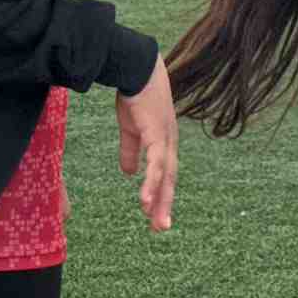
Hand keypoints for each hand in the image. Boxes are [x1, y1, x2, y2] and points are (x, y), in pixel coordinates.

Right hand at [116, 55, 178, 232]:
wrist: (135, 69)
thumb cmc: (134, 94)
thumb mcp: (130, 128)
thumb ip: (130, 150)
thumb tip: (128, 173)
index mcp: (163, 142)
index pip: (164, 173)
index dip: (160, 194)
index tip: (155, 215)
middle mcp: (168, 143)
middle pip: (169, 180)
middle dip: (164, 205)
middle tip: (161, 228)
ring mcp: (165, 139)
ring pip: (165, 177)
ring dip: (160, 200)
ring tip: (156, 222)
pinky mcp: (157, 134)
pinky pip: (155, 165)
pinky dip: (152, 184)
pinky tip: (145, 200)